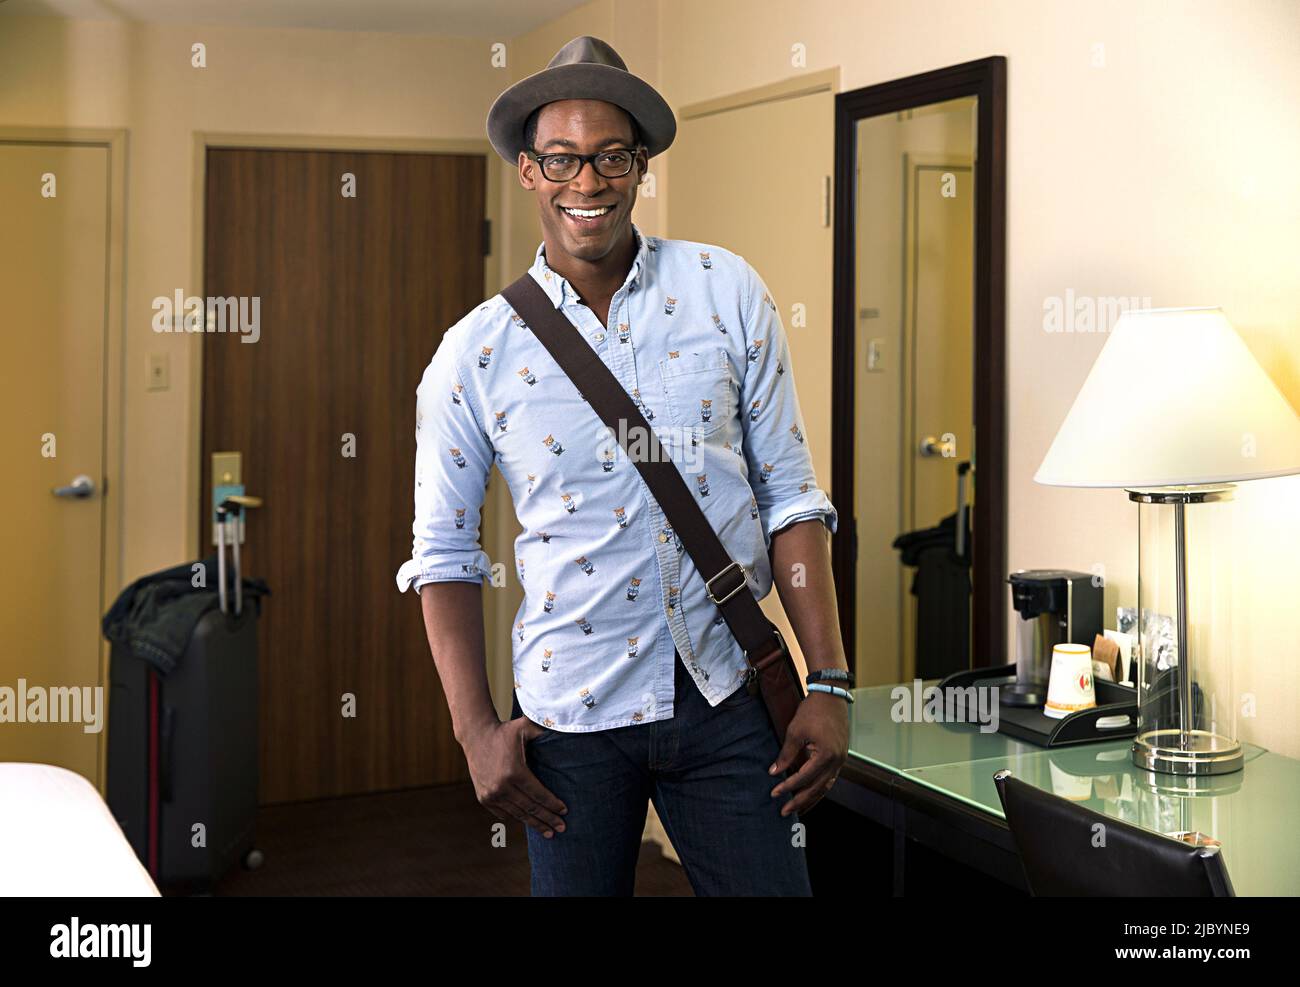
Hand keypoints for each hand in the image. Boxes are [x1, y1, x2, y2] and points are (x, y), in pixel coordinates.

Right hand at [461, 716, 568, 837]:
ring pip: (517, 814)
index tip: (565, 811)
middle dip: (548, 819)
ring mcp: (491, 794)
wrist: (475, 736)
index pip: (538, 794)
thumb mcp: (525, 727)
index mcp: (514, 771)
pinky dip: (517, 818)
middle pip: (530, 808)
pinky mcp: (484, 798)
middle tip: (562, 828)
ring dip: (534, 824)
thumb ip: (544, 729)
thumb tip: (567, 726)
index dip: (552, 804)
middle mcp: (501, 786)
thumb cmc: (504, 731)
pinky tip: (529, 822)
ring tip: (549, 832)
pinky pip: (504, 813)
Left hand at [767, 692, 848, 817]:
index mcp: (826, 755)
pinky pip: (830, 778)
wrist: (830, 696)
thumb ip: (786, 755)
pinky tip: (810, 793)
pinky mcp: (841, 757)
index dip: (787, 787)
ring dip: (811, 798)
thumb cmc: (812, 711)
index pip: (803, 778)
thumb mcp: (795, 732)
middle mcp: (837, 761)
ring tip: (798, 808)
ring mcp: (841, 760)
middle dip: (800, 801)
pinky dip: (819, 787)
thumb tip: (774, 772)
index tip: (774, 793)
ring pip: (826, 786)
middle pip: (817, 788)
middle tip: (784, 811)